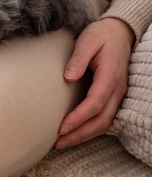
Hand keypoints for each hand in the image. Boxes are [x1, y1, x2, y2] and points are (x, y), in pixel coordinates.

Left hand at [55, 18, 134, 148]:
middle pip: (101, 119)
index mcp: (110, 75)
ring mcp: (117, 95)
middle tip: (58, 142)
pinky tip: (74, 134)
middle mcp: (117, 89)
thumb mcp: (88, 40)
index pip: (96, 103)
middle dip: (80, 134)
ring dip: (84, 135)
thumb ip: (78, 58)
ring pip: (104, 123)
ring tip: (62, 143)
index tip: (61, 128)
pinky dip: (90, 130)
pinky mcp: (113, 97)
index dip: (79, 118)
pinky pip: (104, 118)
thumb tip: (68, 78)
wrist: (119, 33)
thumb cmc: (101, 36)